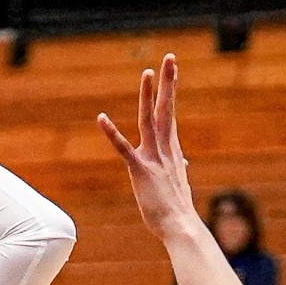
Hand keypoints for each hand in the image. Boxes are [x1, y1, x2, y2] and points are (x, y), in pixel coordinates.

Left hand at [99, 56, 200, 245]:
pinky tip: (101, 118)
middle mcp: (165, 149)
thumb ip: (178, 170)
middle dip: (168, 83)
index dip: (170, 91)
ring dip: (147, 96)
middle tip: (170, 58)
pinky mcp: (140, 170)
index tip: (171, 71)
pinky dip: (112, 133)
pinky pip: (124, 148)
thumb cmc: (177, 210)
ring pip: (149, 120)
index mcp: (172, 150)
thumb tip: (184, 165)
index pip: (170, 114)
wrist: (180, 226)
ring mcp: (154, 158)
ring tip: (146, 73)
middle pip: (167, 109)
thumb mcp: (177, 185)